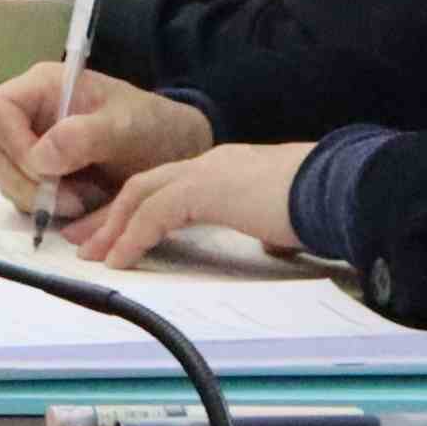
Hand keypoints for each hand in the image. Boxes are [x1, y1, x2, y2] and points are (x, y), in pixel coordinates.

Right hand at [0, 60, 214, 233]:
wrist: (174, 152)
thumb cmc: (153, 126)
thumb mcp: (126, 127)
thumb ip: (84, 136)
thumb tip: (40, 157)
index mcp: (43, 88)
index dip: (12, 140)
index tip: (46, 170)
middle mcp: (29, 116)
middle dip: (28, 182)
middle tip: (72, 200)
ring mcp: (32, 147)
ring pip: (7, 179)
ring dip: (40, 200)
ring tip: (86, 201)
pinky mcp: (41, 176)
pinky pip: (25, 198)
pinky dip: (49, 209)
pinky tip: (83, 205)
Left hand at [76, 141, 306, 268]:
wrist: (342, 186)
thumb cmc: (325, 204)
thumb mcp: (287, 218)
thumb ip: (270, 227)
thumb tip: (273, 248)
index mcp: (226, 171)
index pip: (167, 186)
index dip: (136, 211)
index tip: (114, 235)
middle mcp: (211, 165)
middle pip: (143, 187)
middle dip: (110, 216)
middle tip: (84, 243)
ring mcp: (208, 173)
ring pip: (141, 195)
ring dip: (113, 227)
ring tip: (93, 257)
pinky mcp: (208, 188)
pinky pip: (156, 212)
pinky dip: (133, 236)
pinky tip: (120, 260)